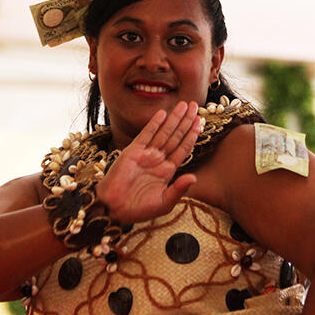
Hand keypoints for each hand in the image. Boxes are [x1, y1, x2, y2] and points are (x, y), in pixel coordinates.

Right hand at [96, 101, 200, 222]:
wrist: (115, 208)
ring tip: (184, 105)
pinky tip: (163, 114)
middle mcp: (158, 159)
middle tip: (195, 106)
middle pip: (176, 136)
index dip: (192, 135)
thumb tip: (194, 177)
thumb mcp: (164, 202)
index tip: (200, 122)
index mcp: (168, 170)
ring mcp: (146, 154)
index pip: (183, 148)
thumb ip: (179, 189)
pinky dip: (154, 124)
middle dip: (186, 121)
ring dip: (174, 119)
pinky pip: (146, 135)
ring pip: (164, 133)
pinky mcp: (133, 151)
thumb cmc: (139, 209)